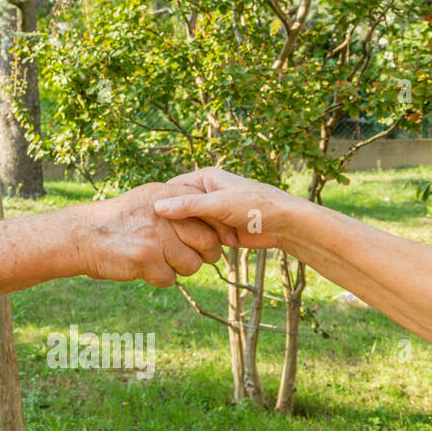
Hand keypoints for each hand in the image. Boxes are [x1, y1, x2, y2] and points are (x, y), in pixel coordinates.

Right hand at [75, 182, 224, 287]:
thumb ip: (176, 206)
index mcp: (166, 195)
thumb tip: (212, 219)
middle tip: (192, 259)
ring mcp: (155, 236)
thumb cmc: (117, 221)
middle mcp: (164, 213)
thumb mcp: (146, 201)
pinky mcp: (145, 259)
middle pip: (207, 242)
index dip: (217, 230)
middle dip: (205, 256)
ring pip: (191, 264)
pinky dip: (159, 278)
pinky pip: (169, 278)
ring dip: (179, 269)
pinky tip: (143, 269)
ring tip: (159, 262)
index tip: (216, 241)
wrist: (81, 235)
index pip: (208, 211)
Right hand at [151, 167, 287, 249]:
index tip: (146, 218)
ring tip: (174, 245)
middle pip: (178, 209)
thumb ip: (189, 206)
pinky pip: (200, 237)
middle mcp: (205, 194)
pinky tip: (189, 251)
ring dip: (186, 235)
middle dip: (172, 223)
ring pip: (188, 225)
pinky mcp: (218, 230)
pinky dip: (197, 244)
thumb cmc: (255, 205)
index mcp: (203, 179)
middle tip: (157, 236)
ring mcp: (211, 213)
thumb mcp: (218, 204)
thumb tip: (158, 208)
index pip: (171, 189)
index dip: (159, 202)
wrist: (284, 224)